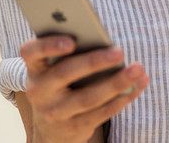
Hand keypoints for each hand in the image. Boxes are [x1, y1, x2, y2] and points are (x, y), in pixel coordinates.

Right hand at [20, 36, 149, 142]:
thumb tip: (105, 42)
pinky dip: (121, 99)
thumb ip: (72, 53)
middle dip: (94, 62)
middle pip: (65, 74)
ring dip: (116, 83)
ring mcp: (55, 112)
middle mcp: (39, 91)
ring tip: (138, 69)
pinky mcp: (73, 128)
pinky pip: (100, 113)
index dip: (48, 45)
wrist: (52, 127)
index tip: (72, 41)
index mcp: (35, 68)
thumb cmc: (62, 83)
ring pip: (88, 98)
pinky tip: (135, 87)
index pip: (31, 52)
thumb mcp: (56, 68)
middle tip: (120, 52)